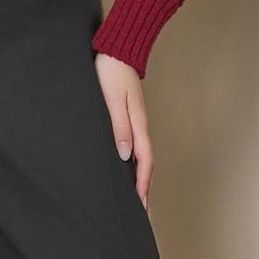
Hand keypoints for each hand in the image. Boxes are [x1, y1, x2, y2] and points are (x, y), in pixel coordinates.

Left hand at [93, 52, 153, 212]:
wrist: (117, 48)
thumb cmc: (111, 71)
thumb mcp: (113, 98)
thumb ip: (119, 126)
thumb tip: (125, 156)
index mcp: (138, 123)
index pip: (144, 161)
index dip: (142, 184)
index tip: (140, 205)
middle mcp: (140, 124)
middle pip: (146, 162)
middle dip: (145, 187)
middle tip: (142, 211)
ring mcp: (136, 119)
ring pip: (142, 154)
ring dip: (140, 175)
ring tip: (136, 195)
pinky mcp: (129, 114)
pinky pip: (136, 143)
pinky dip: (135, 160)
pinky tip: (127, 165)